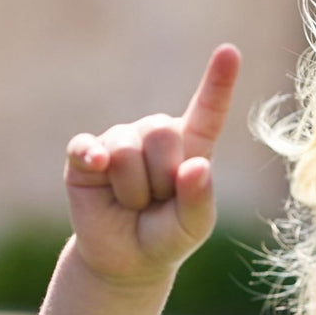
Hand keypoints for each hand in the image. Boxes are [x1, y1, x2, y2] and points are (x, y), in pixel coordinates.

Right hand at [63, 43, 239, 287]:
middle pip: (163, 132)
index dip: (218, 82)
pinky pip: (87, 147)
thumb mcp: (193, 227)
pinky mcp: (85, 154)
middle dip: (163, 178)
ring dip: (134, 191)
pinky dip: (92, 156)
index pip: (208, 111)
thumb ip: (200, 200)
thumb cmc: (166, 237)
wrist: (127, 262)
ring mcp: (118, 141)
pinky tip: (98, 164)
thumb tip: (197, 167)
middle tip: (157, 202)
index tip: (229, 52)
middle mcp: (155, 135)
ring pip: (128, 150)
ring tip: (134, 206)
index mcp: (190, 146)